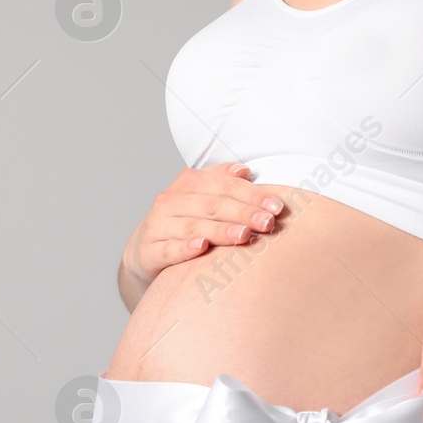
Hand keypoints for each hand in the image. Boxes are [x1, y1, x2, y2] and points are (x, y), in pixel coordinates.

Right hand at [122, 162, 285, 286]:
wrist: (146, 248)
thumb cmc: (185, 220)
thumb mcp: (202, 196)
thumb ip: (222, 181)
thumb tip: (244, 171)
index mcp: (187, 183)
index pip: (223, 184)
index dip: (251, 194)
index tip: (276, 207)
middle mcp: (170, 201)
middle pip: (211, 205)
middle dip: (243, 213)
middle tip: (267, 223)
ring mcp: (157, 226)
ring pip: (192, 226)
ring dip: (220, 230)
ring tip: (244, 235)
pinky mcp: (148, 252)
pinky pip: (168, 249)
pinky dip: (185, 248)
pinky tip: (202, 247)